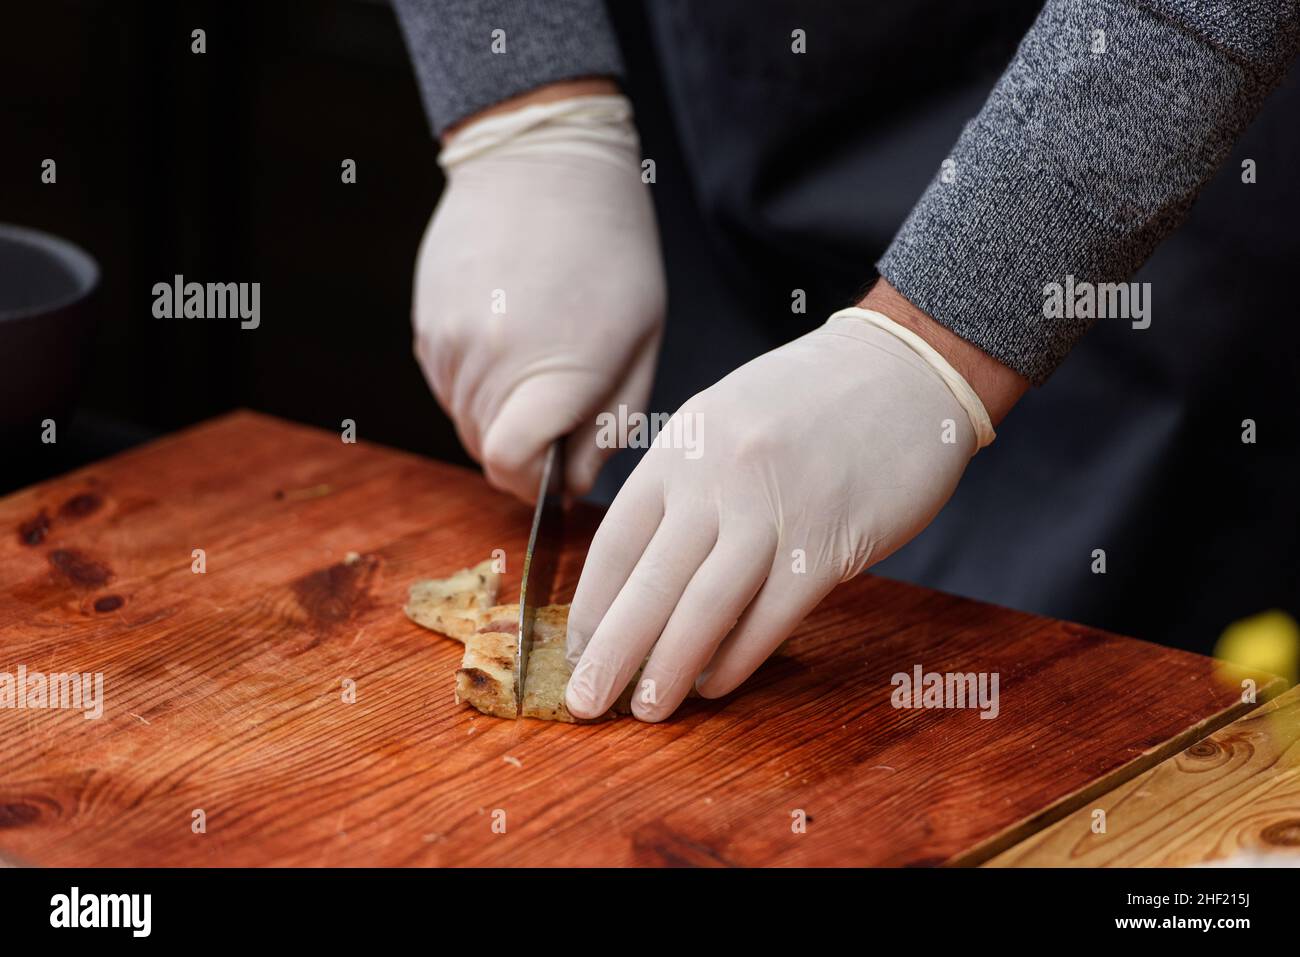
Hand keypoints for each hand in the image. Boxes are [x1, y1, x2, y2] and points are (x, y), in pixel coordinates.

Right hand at [413, 87, 664, 500]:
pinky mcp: (426, 326)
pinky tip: (510, 337)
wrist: (541, 160)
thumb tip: (569, 484)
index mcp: (552, 371)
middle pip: (488, 451)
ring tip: (540, 360)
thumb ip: (608, 425)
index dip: (535, 482)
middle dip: (526, 450)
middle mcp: (488, 363)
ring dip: (501, 415)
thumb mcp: (641, 341)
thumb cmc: (611, 249)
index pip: (512, 467)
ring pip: (466, 422)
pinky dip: (477, 384)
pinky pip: (448, 386)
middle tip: (563, 410)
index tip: (559, 469)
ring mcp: (448, 344)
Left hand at [563, 306, 998, 720]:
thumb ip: (685, 484)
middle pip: (650, 583)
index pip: (617, 540)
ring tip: (646, 710)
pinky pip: (771, 615)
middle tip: (585, 703)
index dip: (591, 604)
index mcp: (683, 445)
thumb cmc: (811, 399)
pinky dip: (738, 658)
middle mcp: (717, 477)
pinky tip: (715, 683)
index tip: (576, 649)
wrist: (905, 368)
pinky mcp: (830, 543)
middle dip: (612, 653)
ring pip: (705, 608)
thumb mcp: (724, 419)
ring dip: (669, 668)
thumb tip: (646, 570)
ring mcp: (774, 510)